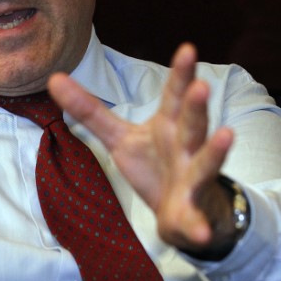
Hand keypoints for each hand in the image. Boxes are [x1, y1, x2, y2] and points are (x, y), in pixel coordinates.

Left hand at [47, 43, 236, 254]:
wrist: (184, 212)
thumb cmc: (155, 165)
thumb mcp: (119, 136)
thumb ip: (90, 110)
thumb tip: (54, 78)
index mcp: (169, 127)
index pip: (174, 97)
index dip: (180, 74)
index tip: (187, 48)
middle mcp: (186, 148)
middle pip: (192, 124)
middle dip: (197, 107)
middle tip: (201, 86)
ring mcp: (192, 180)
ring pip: (205, 164)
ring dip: (215, 151)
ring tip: (226, 135)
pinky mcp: (191, 213)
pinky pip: (196, 220)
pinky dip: (198, 227)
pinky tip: (200, 232)